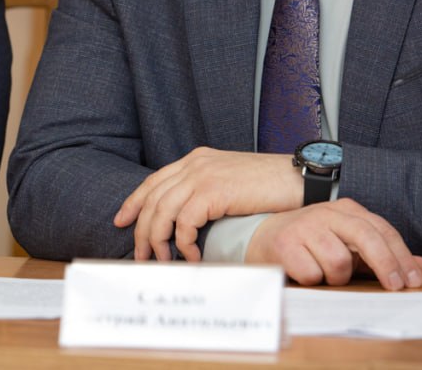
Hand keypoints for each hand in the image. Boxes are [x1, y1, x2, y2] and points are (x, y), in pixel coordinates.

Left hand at [113, 147, 301, 260]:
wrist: (300, 178)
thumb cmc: (272, 186)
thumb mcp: (231, 182)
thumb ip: (208, 191)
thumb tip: (190, 219)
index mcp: (196, 160)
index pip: (154, 181)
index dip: (134, 202)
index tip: (122, 221)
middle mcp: (194, 164)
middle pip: (153, 198)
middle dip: (141, 230)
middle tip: (141, 256)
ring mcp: (203, 175)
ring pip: (162, 211)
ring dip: (158, 241)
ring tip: (163, 262)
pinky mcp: (213, 191)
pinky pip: (185, 222)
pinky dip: (184, 243)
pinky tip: (192, 256)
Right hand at [246, 198, 421, 289]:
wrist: (264, 236)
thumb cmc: (314, 243)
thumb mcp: (352, 246)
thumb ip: (386, 256)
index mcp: (347, 210)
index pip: (382, 230)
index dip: (401, 256)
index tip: (413, 280)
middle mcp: (326, 213)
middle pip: (366, 238)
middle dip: (384, 264)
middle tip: (395, 287)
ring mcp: (304, 227)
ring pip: (338, 262)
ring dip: (337, 277)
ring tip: (326, 274)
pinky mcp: (284, 244)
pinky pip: (312, 274)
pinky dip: (313, 280)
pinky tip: (305, 272)